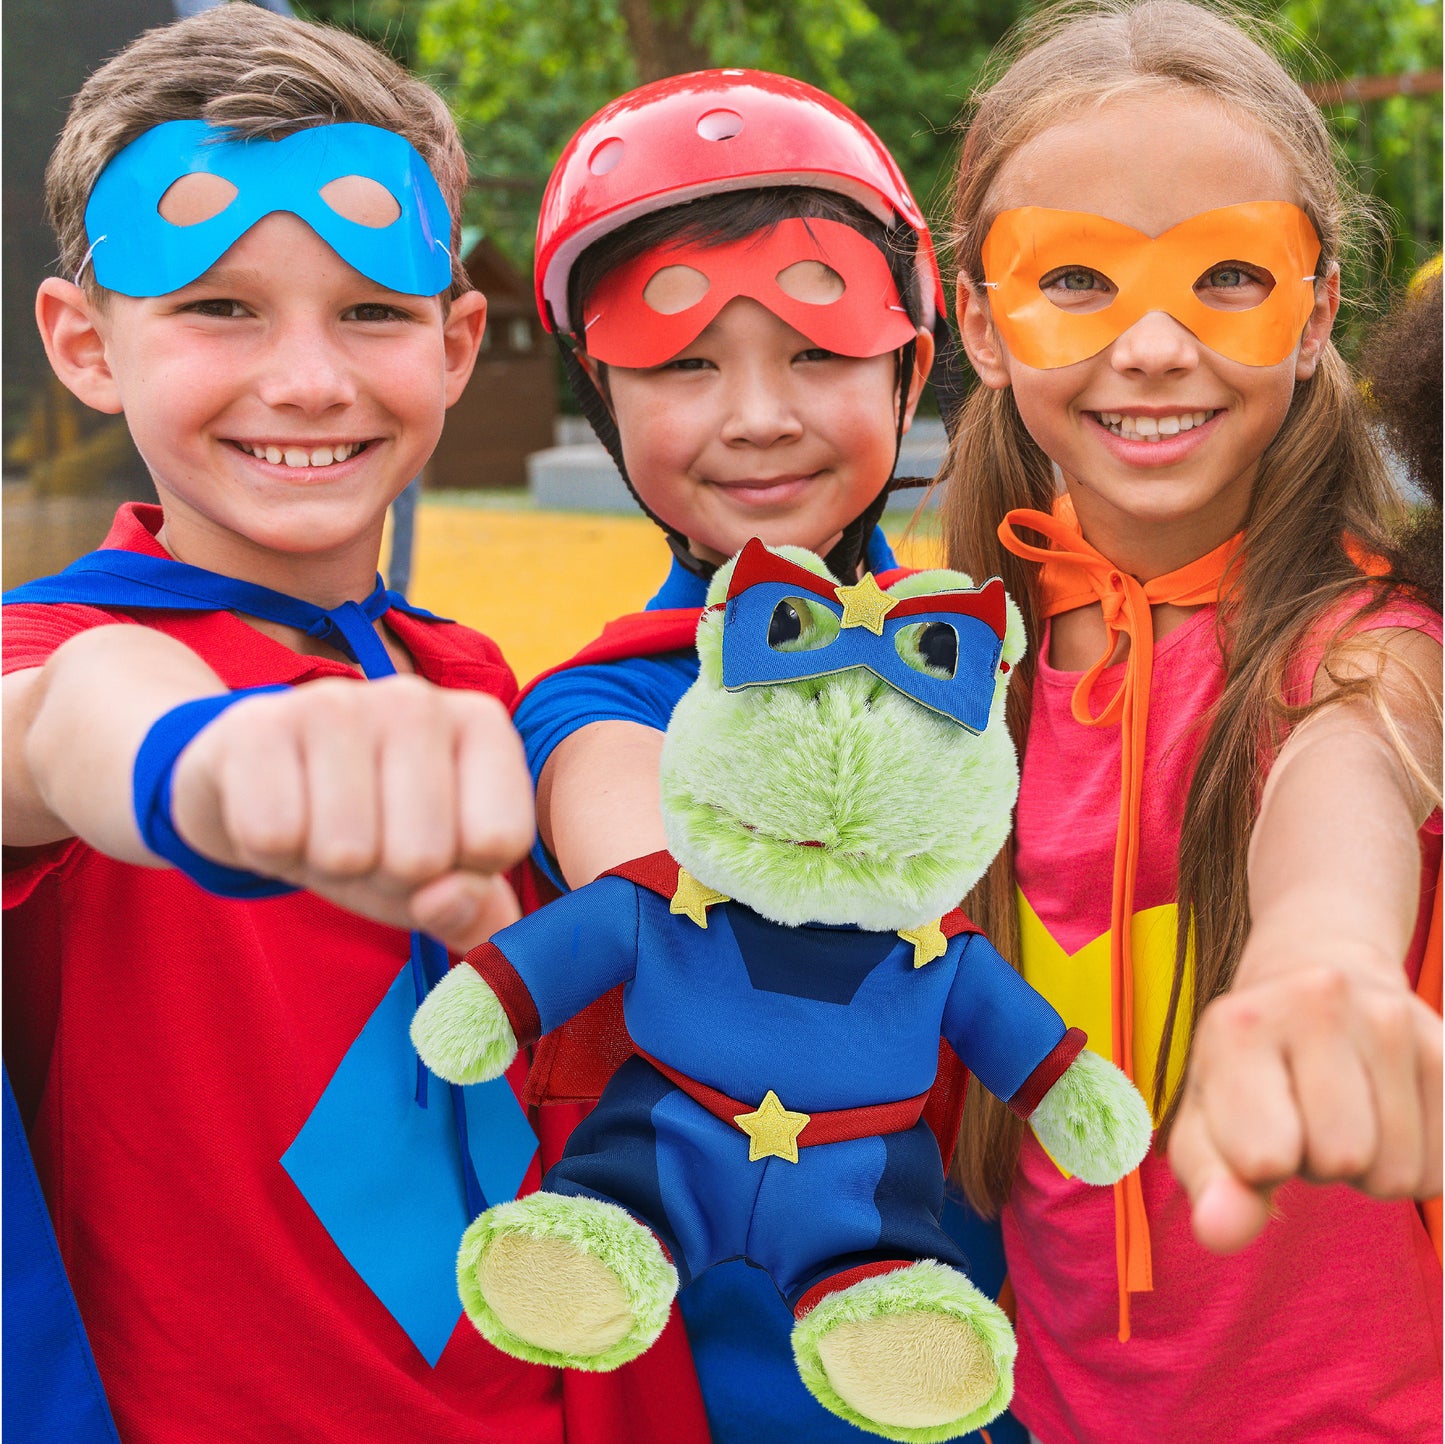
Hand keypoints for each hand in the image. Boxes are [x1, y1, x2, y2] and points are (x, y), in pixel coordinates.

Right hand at [170, 674, 533, 951]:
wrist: (256, 787)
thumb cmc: (370, 831)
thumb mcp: (437, 880)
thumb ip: (476, 911)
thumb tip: (446, 899)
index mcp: (483, 725)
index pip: (499, 841)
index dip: (456, 876)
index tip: (431, 846)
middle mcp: (418, 699)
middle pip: (422, 857)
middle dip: (386, 878)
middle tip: (364, 842)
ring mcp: (336, 701)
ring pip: (347, 853)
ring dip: (327, 867)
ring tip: (319, 827)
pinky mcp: (257, 722)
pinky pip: (273, 837)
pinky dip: (268, 850)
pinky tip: (275, 811)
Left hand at [1168, 940, 1441, 1254]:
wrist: (1315, 971)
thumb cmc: (1248, 1068)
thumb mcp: (1207, 1118)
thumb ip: (1209, 1179)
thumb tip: (1220, 1233)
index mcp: (1238, 1025)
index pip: (1263, 1155)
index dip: (1259, 1168)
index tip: (1251, 1133)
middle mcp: (1317, 1003)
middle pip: (1343, 1160)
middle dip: (1319, 1162)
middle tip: (1302, 1115)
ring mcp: (1391, 1018)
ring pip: (1399, 1173)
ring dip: (1368, 1166)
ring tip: (1339, 1109)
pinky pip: (1444, 1172)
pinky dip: (1415, 1163)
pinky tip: (1383, 1110)